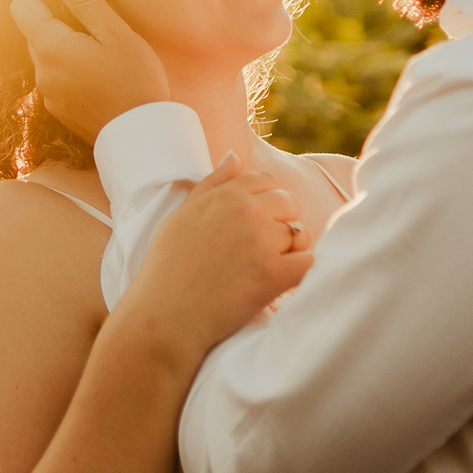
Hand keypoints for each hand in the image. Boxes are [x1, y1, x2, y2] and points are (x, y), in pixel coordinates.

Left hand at [9, 0, 170, 138]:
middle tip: (93, 19)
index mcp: (51, 47)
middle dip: (56, 18)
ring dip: (63, 44)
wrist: (140, 135)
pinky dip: (69, 68)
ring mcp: (48, 93)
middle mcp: (42, 70)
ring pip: (45, 55)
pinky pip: (55, 77)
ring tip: (99, 49)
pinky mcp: (58, 109)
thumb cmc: (134, 80)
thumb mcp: (114, 32)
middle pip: (33, 31)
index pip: (21, 7)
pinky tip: (98, 74)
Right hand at [114, 153, 311, 365]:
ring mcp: (262, 241)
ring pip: (301, 234)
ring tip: (266, 272)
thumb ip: (211, 184)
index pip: (266, 181)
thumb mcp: (180, 216)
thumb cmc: (166, 268)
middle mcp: (248, 211)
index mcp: (226, 195)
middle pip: (289, 204)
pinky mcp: (274, 273)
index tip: (256, 226)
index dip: (266, 202)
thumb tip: (235, 157)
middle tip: (263, 252)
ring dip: (291, 252)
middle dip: (282, 224)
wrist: (163, 316)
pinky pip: (309, 263)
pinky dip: (303, 274)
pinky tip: (286, 285)